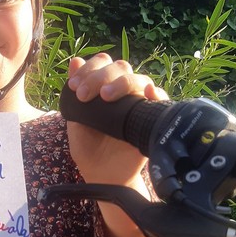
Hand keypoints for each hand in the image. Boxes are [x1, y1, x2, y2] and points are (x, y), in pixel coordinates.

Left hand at [66, 54, 167, 185]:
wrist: (102, 176)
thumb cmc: (89, 148)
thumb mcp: (75, 120)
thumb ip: (73, 94)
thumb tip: (75, 60)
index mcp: (104, 88)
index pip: (102, 64)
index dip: (88, 69)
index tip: (74, 86)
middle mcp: (124, 92)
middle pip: (121, 67)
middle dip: (100, 76)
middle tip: (84, 95)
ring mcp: (139, 103)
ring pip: (140, 79)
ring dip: (122, 82)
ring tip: (106, 97)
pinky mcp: (152, 118)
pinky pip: (161, 99)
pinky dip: (156, 92)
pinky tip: (147, 93)